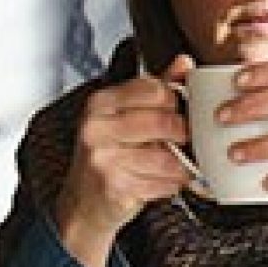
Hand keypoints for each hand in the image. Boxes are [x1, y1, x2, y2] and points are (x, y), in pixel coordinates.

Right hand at [52, 59, 195, 255]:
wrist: (83, 205)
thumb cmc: (109, 157)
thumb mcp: (126, 117)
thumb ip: (156, 89)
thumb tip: (185, 62)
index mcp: (100, 103)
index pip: (155, 89)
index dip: (175, 103)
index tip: (175, 113)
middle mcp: (96, 127)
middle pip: (164, 121)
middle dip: (182, 136)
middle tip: (180, 143)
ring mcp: (103, 158)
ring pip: (168, 157)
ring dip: (179, 166)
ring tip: (170, 166)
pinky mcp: (114, 186)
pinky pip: (164, 183)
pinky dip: (171, 186)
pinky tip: (158, 183)